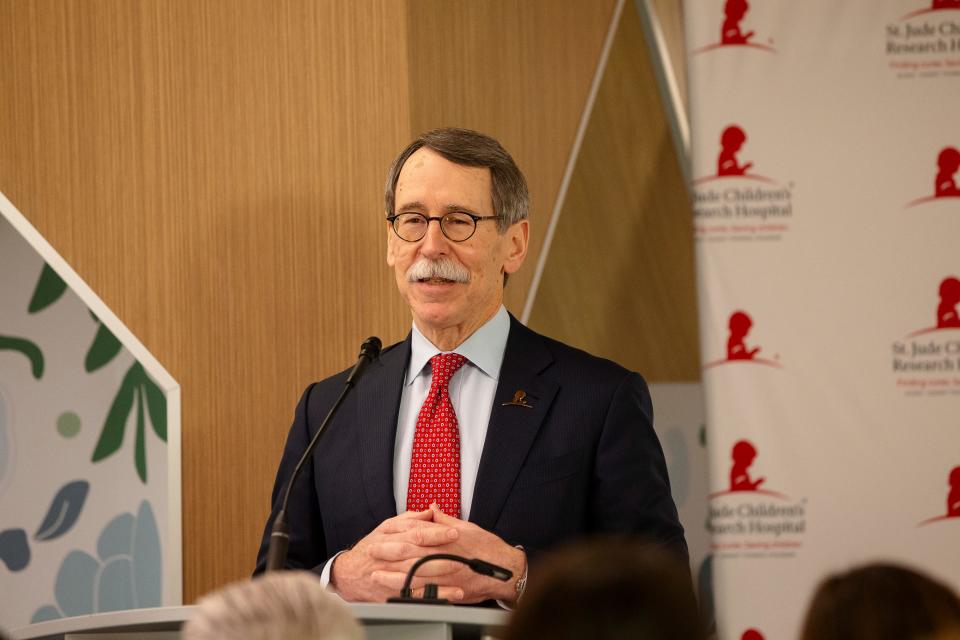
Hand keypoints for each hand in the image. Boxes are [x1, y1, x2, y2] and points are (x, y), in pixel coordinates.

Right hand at [330, 509, 462, 601]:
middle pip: (415, 551)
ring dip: (438, 571)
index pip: (415, 532)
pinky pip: (417, 594)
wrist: (348, 574)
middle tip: (458, 548)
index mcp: (389, 536)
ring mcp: (390, 575)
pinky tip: (452, 593)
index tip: (453, 531)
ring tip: (457, 567)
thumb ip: (409, 519)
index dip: (435, 532)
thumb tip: (430, 511)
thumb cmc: (370, 548)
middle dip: (438, 549)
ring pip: (415, 572)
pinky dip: (435, 594)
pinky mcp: (393, 592)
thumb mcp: (385, 528)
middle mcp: (389, 555)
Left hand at [370, 505, 526, 604]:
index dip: (394, 539)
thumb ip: (444, 520)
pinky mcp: (450, 592)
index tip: (379, 538)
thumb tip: (430, 510)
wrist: (505, 570)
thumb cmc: (488, 548)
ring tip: (376, 577)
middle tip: (370, 556)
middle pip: (410, 557)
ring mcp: (446, 577)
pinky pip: (426, 595)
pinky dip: (409, 595)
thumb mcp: (467, 527)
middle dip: (388, 557)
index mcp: (445, 540)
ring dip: (392, 577)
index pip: (414, 537)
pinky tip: (397, 595)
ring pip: (414, 578)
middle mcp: (443, 558)